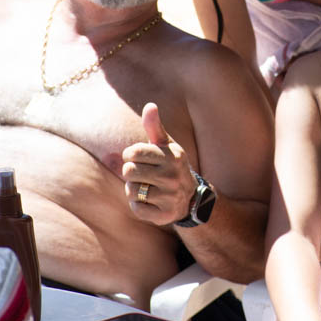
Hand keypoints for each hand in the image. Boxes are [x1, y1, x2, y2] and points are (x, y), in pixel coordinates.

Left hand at [122, 102, 196, 225]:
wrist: (191, 198)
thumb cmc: (171, 166)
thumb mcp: (166, 145)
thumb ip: (155, 126)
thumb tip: (150, 105)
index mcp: (172, 156)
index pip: (134, 152)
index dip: (129, 155)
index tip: (136, 158)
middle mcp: (172, 176)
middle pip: (129, 171)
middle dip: (130, 172)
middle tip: (141, 174)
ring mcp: (170, 196)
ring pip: (131, 190)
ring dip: (133, 189)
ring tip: (145, 187)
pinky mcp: (165, 215)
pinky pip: (137, 208)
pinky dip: (138, 205)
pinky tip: (149, 201)